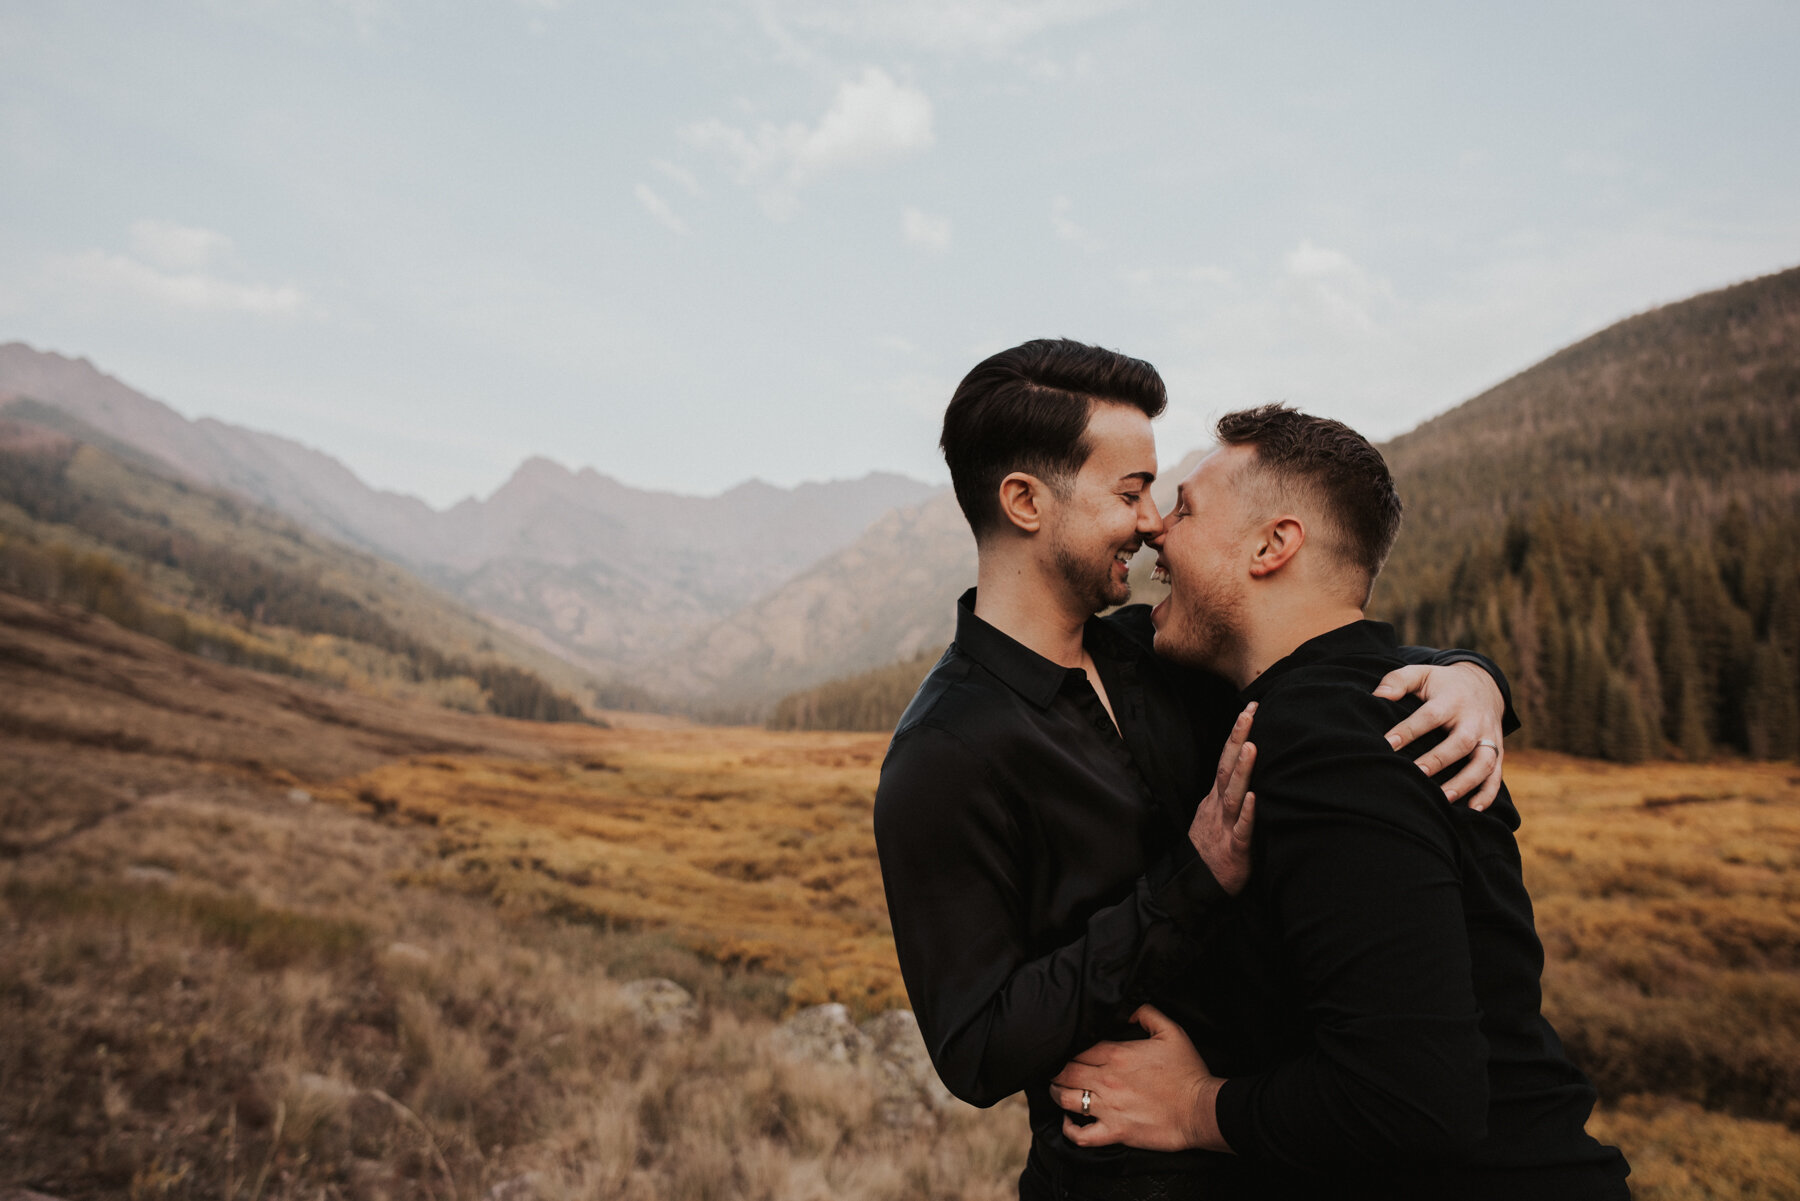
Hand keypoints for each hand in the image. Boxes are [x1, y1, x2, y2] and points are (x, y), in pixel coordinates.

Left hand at [1048, 1005, 1227, 1152]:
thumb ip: (1145, 1013)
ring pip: (1065, 1099)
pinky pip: (1081, 1135)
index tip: (1067, 1051)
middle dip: (1057, 1070)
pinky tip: (1069, 1121)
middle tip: (1056, 1070)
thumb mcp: (1171, 1031)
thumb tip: (1126, 1010)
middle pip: (1065, 1072)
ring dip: (1057, 1093)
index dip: (1068, 1049)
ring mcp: (1109, 1107)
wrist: (1202, 1109)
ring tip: (1057, 1090)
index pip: (1078, 1048)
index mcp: (1117, 1054)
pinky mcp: (1115, 1132)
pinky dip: (1069, 1129)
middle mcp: (1107, 1080)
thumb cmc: (1188, 1072)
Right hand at [1189, 704, 1255, 894]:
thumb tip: (1243, 770)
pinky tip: (1253, 799)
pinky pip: (1241, 830)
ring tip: (1252, 746)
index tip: (1250, 708)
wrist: (1194, 885)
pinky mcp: (1234, 850)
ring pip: (1232, 794)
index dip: (1237, 734)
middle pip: (1226, 767)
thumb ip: (1229, 795)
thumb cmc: (1211, 850)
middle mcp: (1218, 806)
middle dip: (1238, 738)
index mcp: (1215, 798)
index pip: (1226, 759)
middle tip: (1250, 711)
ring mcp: (1224, 826)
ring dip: (1242, 770)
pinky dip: (1247, 814)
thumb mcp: (1215, 816)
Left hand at [1374, 662, 1504, 810]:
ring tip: (1443, 798)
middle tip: (1417, 774)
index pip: (1429, 715)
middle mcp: (1473, 719)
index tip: (1387, 744)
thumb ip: (1398, 681)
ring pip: (1484, 761)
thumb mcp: (1421, 674)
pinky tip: (1474, 809)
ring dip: (1466, 781)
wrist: (1483, 685)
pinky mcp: (1498, 751)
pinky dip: (1488, 793)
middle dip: (1439, 759)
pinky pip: (1497, 775)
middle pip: (1461, 741)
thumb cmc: (1441, 684)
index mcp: (1451, 699)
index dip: (1409, 730)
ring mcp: (1489, 736)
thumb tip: (1378, 696)